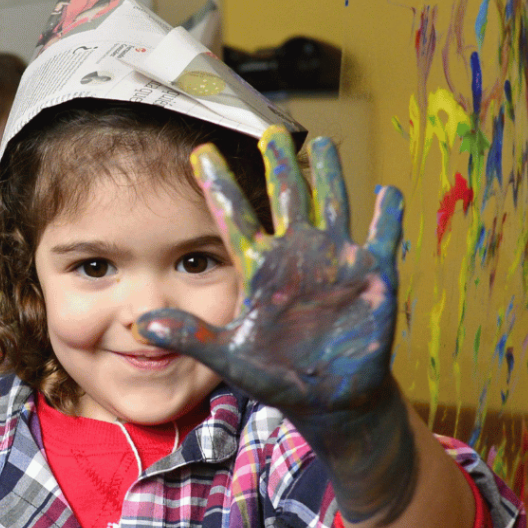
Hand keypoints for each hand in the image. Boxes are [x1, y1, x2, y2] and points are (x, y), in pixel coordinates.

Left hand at [136, 126, 416, 524]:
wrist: (326, 398)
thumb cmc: (275, 375)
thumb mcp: (227, 356)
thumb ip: (189, 336)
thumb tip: (141, 322)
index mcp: (259, 268)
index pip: (234, 217)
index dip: (217, 185)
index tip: (200, 151)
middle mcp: (296, 255)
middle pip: (285, 198)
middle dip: (278, 164)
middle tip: (269, 129)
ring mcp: (334, 261)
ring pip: (330, 204)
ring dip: (328, 174)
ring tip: (322, 141)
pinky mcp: (371, 275)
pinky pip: (382, 237)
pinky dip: (387, 216)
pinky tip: (385, 191)